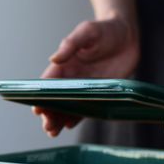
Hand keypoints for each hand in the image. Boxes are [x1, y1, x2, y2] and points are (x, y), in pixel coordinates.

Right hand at [34, 17, 139, 136]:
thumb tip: (53, 58)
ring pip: (67, 107)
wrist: (128, 36)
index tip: (36, 109)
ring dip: (59, 119)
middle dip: (49, 113)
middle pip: (55, 99)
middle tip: (47, 126)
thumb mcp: (87, 32)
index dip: (41, 97)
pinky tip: (69, 125)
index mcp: (63, 65)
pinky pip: (85, 109)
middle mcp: (70, 79)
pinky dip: (76, 117)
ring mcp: (83, 89)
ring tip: (52, 132)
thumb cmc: (105, 30)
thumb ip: (71, 44)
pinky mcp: (97, 95)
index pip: (48, 84)